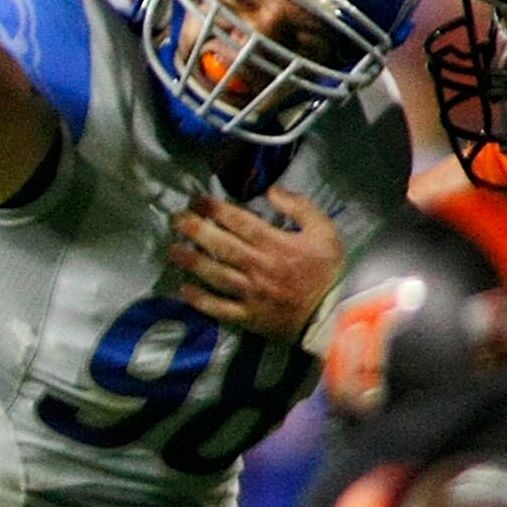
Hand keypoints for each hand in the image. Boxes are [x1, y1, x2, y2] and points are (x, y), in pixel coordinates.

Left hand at [170, 187, 342, 339]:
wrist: (334, 315)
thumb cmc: (327, 273)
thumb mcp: (325, 232)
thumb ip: (301, 207)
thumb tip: (272, 190)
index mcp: (277, 244)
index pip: (239, 222)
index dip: (215, 209)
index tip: (197, 200)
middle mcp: (259, 267)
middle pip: (221, 245)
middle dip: (195, 229)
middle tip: (176, 219)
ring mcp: (251, 293)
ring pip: (214, 274)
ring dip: (191, 261)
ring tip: (173, 249)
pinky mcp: (247, 316)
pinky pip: (219, 307)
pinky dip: (199, 299)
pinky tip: (183, 289)